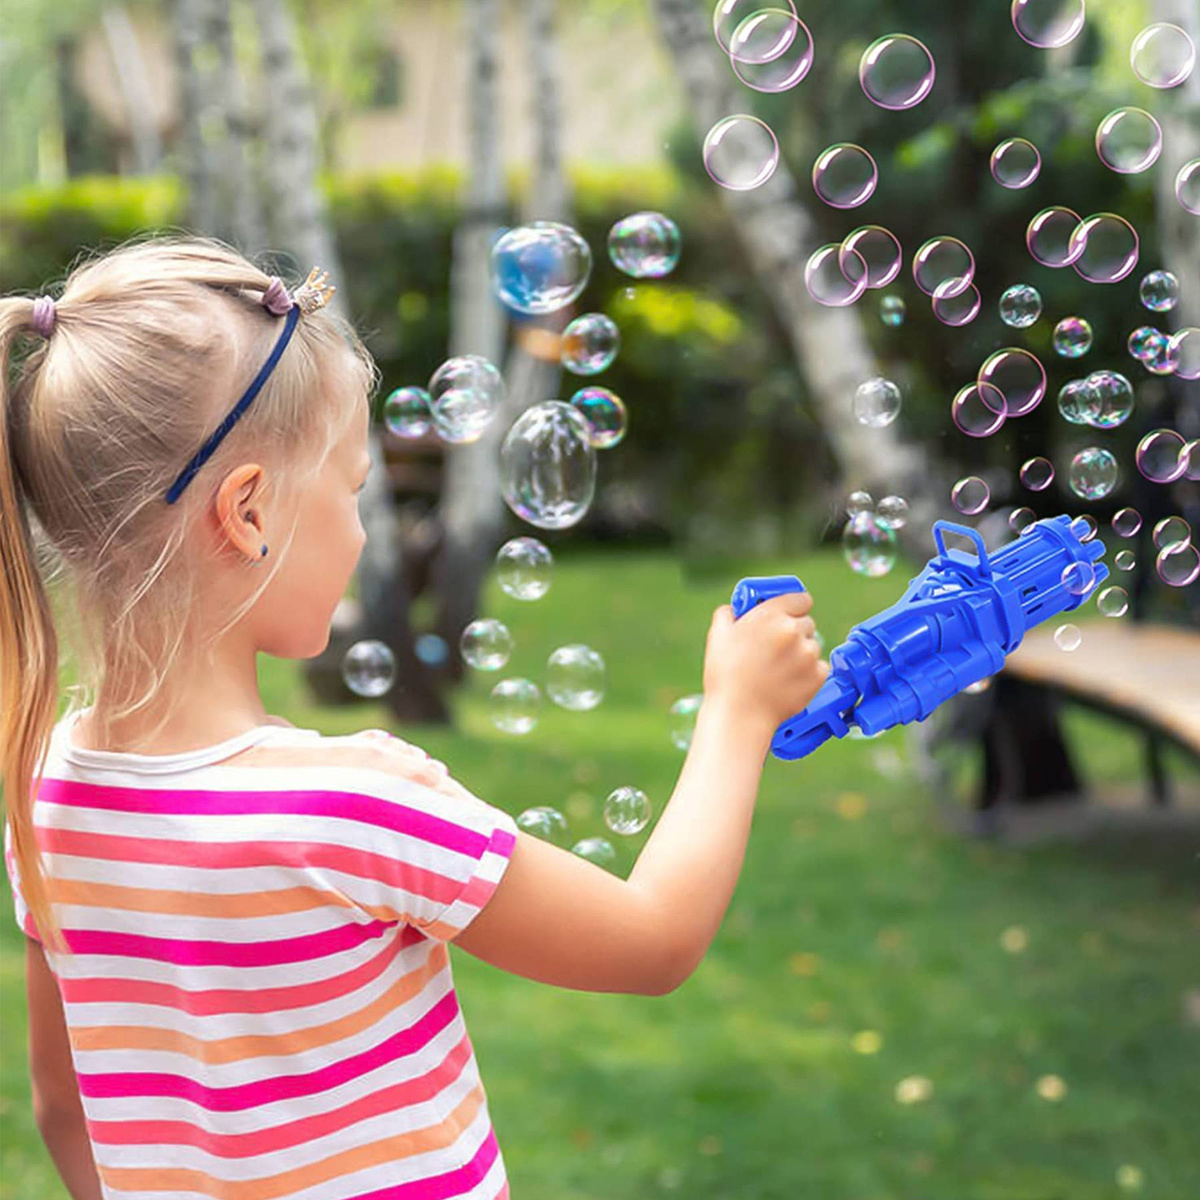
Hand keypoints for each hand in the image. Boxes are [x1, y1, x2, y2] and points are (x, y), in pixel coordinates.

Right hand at [701, 591, 828, 732]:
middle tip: (776, 648)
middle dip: (794, 632)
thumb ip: (728, 613)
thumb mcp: (717, 636)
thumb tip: (735, 609)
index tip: (790, 613)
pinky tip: (788, 681)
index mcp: (771, 615)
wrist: (740, 714)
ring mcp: (809, 654)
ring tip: (778, 670)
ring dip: (801, 654)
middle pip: (806, 623)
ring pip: (812, 646)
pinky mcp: (818, 676)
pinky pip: (819, 667)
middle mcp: (794, 630)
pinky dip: (808, 673)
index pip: (801, 598)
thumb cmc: (726, 676)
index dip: (794, 606)